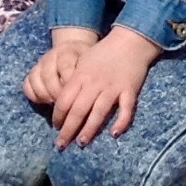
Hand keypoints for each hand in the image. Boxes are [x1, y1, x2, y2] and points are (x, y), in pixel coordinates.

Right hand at [25, 30, 96, 104]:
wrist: (73, 50)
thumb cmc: (85, 61)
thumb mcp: (90, 62)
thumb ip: (88, 74)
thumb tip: (88, 93)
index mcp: (66, 51)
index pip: (65, 67)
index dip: (69, 83)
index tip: (77, 96)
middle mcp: (50, 56)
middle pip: (48, 76)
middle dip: (57, 93)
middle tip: (67, 105)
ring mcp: (39, 64)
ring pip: (35, 81)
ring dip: (45, 96)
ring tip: (57, 104)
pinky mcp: (32, 73)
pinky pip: (27, 86)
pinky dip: (34, 96)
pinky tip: (46, 102)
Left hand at [49, 28, 160, 146]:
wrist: (129, 41)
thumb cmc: (103, 52)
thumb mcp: (83, 62)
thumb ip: (73, 80)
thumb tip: (61, 101)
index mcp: (81, 76)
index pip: (64, 100)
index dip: (58, 115)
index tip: (55, 127)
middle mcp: (95, 84)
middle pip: (78, 110)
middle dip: (68, 129)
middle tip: (61, 145)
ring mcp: (113, 88)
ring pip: (98, 112)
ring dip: (89, 129)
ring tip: (81, 142)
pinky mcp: (129, 91)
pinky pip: (126, 109)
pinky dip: (121, 122)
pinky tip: (114, 133)